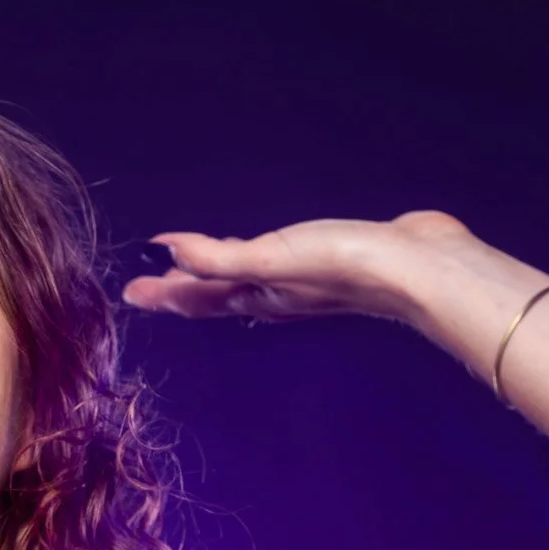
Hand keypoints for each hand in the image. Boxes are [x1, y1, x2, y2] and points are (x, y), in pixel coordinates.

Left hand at [120, 209, 489, 326]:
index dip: (162, 291)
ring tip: (196, 269)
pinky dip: (257, 260)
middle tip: (150, 283)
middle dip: (179, 288)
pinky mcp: (329, 262)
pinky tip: (268, 253)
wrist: (418, 268)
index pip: (195, 296)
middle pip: (213, 293)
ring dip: (215, 277)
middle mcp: (273, 295)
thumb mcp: (272, 259)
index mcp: (255, 296)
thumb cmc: (345, 265)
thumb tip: (168, 254)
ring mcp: (301, 282)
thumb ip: (218, 259)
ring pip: (244, 282)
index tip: (130, 290)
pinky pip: (277, 264)